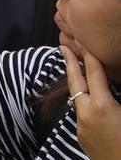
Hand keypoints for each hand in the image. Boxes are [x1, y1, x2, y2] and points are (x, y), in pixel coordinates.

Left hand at [61, 41, 120, 157]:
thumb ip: (120, 92)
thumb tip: (114, 83)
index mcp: (102, 106)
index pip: (94, 74)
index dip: (89, 56)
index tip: (82, 42)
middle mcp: (86, 114)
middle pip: (75, 83)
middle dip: (70, 63)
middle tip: (64, 46)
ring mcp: (81, 127)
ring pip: (76, 99)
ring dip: (76, 84)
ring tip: (75, 70)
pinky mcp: (81, 137)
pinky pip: (80, 115)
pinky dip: (83, 103)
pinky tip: (88, 100)